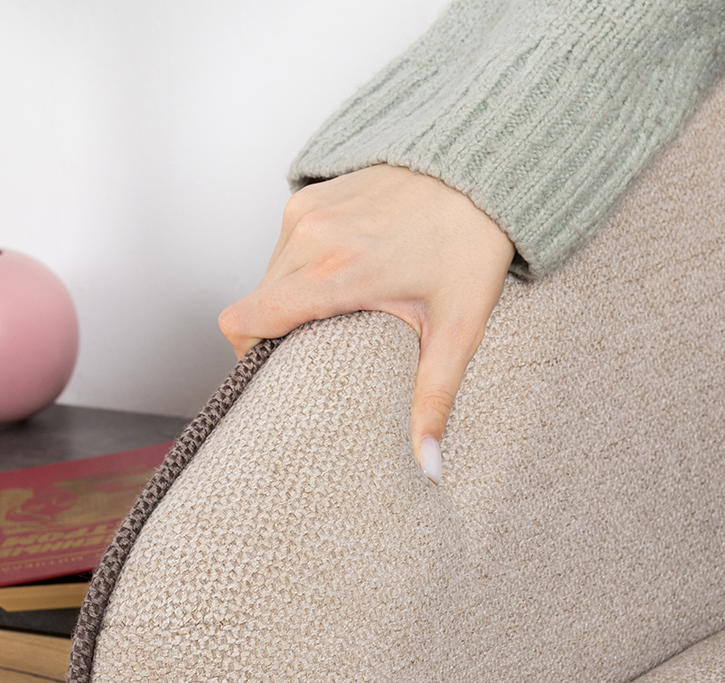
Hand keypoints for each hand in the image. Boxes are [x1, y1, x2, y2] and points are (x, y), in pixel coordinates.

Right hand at [218, 164, 513, 482]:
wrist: (480, 171)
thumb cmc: (470, 246)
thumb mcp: (457, 329)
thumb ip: (434, 400)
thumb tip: (430, 468)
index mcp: (334, 274)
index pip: (244, 321)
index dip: (248, 354)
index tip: (279, 369)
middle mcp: (309, 238)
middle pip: (255, 303)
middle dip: (278, 331)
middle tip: (322, 346)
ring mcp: (306, 211)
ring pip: (268, 274)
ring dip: (291, 297)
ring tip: (340, 307)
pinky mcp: (312, 195)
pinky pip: (285, 244)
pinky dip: (303, 265)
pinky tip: (346, 271)